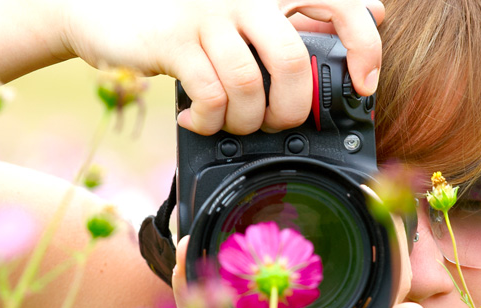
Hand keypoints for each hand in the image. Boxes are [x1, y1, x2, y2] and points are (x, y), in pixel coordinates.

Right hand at [51, 0, 385, 134]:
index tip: (365, 83)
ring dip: (247, 121)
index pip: (338, 3)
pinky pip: (210, 95)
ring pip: (251, 85)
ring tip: (234, 123)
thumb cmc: (192, 23)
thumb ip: (299, 18)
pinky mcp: (173, 41)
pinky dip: (210, 120)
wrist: (109, 11)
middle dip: (292, 109)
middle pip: (293, 61)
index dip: (363, 45)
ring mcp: (208, 15)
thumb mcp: (249, 16)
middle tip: (280, 123)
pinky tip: (199, 120)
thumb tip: (372, 14)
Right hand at [168, 235, 420, 307]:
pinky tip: (186, 250)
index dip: (314, 254)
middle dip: (256, 246)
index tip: (328, 220)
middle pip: (256, 275)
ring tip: (227, 225)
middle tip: (269, 216)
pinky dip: (184, 276)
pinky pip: (188, 305)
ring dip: (219, 253)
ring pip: (219, 282)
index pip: (304, 284)